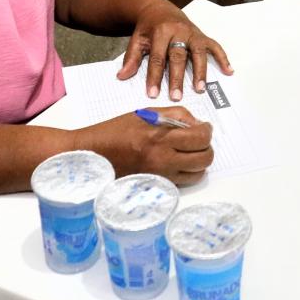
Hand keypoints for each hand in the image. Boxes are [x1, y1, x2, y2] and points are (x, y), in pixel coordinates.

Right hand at [89, 109, 214, 184]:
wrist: (92, 153)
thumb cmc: (116, 131)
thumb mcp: (146, 113)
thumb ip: (175, 115)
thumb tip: (197, 123)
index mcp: (161, 137)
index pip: (200, 137)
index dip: (207, 131)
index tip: (204, 127)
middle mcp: (163, 159)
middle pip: (204, 159)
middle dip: (206, 148)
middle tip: (198, 141)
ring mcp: (160, 175)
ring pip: (197, 174)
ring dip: (198, 163)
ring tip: (188, 153)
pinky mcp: (156, 186)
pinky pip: (182, 182)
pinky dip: (185, 173)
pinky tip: (176, 163)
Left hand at [118, 4, 232, 98]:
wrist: (158, 8)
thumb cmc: (148, 28)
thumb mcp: (136, 40)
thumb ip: (131, 58)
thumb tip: (122, 76)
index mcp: (160, 32)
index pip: (157, 58)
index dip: (154, 77)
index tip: (153, 94)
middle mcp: (178, 31)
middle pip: (178, 57)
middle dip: (177, 78)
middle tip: (177, 96)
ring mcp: (193, 33)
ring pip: (198, 52)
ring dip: (200, 71)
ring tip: (200, 89)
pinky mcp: (202, 35)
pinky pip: (215, 46)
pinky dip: (223, 58)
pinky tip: (228, 71)